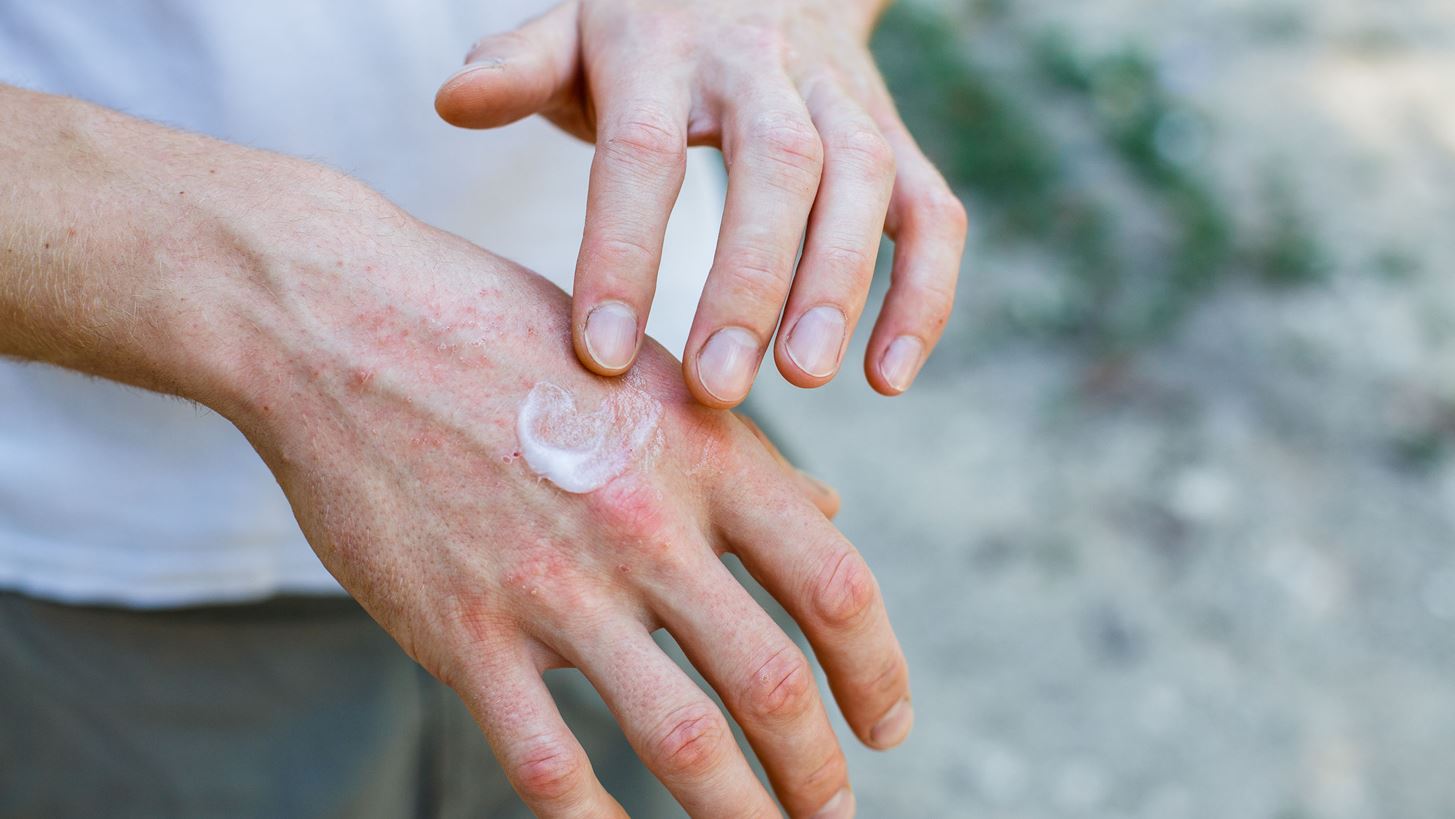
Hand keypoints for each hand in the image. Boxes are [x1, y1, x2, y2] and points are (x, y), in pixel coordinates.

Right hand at [211, 194, 909, 816]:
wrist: (342, 322)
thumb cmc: (503, 334)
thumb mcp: (649, 370)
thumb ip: (741, 456)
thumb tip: (828, 515)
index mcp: (704, 453)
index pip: (834, 586)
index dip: (878, 672)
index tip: (886, 723)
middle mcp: (645, 523)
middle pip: (772, 682)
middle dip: (817, 770)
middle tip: (832, 808)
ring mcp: (552, 582)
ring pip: (680, 738)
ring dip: (739, 813)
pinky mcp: (462, 629)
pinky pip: (546, 759)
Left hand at [435, 0, 966, 406]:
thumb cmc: (645, 32)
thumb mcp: (574, 31)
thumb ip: (520, 67)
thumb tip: (452, 100)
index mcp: (664, 46)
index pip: (644, 150)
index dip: (624, 251)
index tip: (604, 356)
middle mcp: (763, 64)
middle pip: (774, 162)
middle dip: (749, 278)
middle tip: (718, 386)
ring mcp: (840, 96)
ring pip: (862, 180)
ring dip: (841, 283)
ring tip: (805, 377)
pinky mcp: (895, 135)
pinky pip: (932, 210)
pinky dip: (923, 292)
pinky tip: (889, 376)